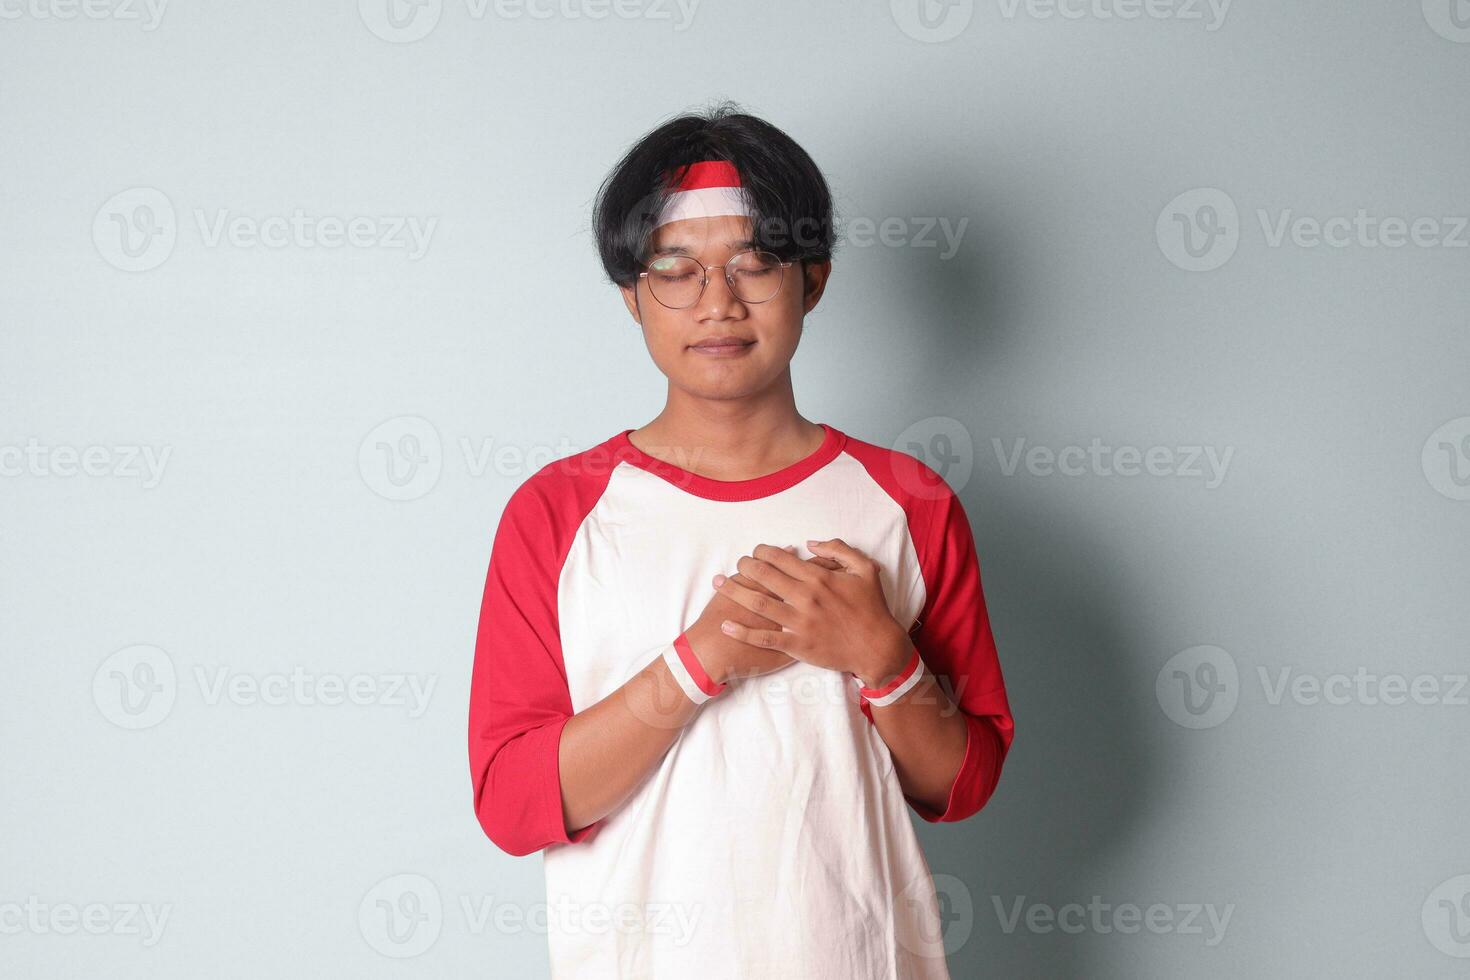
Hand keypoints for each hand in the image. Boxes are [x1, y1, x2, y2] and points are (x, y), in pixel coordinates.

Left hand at [712, 539, 912, 686]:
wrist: (878, 648)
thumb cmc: (872, 608)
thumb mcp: (865, 569)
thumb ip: (839, 550)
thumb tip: (810, 544)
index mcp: (819, 578)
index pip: (781, 558)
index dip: (763, 552)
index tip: (755, 552)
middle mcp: (806, 597)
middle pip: (765, 576)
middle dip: (745, 566)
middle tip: (738, 564)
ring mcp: (800, 622)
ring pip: (759, 604)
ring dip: (735, 592)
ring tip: (719, 583)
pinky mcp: (797, 645)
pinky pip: (764, 638)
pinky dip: (743, 631)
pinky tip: (726, 625)